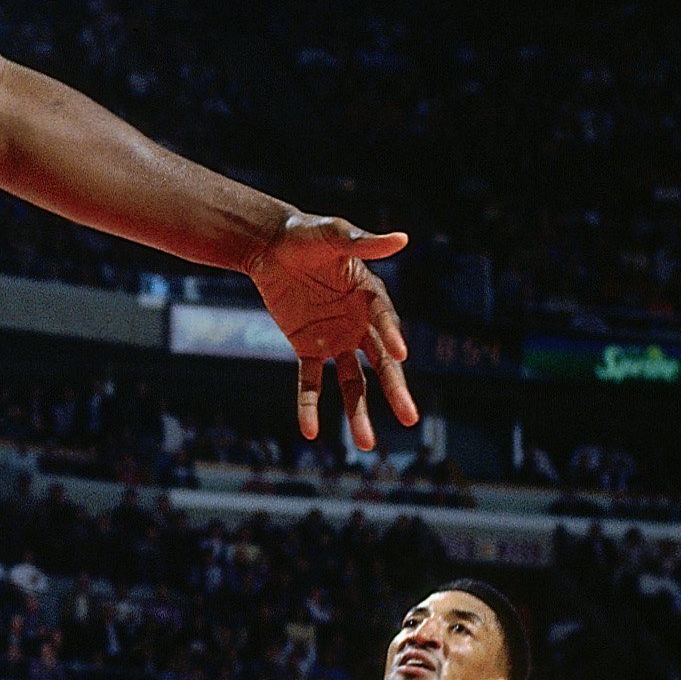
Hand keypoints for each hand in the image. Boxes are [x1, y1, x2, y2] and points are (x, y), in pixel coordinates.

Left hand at [246, 213, 416, 450]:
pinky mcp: (308, 348)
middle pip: (380, 364)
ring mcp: (335, 339)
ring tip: (367, 445)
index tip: (400, 354)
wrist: (271, 246)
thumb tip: (402, 237)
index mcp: (371, 297)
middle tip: (409, 418)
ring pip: (351, 382)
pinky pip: (310, 381)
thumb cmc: (308, 235)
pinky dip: (309, 405)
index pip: (385, 321)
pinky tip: (310, 431)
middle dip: (394, 390)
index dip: (391, 336)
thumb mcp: (334, 234)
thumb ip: (363, 242)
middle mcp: (359, 324)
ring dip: (357, 412)